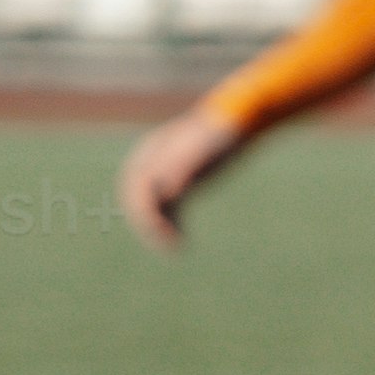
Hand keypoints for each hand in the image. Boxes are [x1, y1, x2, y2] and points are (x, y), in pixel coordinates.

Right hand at [118, 107, 238, 251]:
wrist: (237, 125)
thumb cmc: (219, 136)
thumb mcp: (203, 150)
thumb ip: (183, 168)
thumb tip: (168, 194)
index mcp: (148, 155)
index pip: (136, 188)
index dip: (144, 210)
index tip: (159, 230)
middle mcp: (150, 166)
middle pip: (139, 201)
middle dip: (149, 225)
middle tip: (167, 245)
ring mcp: (163, 176)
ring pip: (154, 209)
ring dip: (160, 229)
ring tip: (175, 249)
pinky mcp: (179, 186)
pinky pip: (170, 210)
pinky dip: (173, 225)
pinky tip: (183, 242)